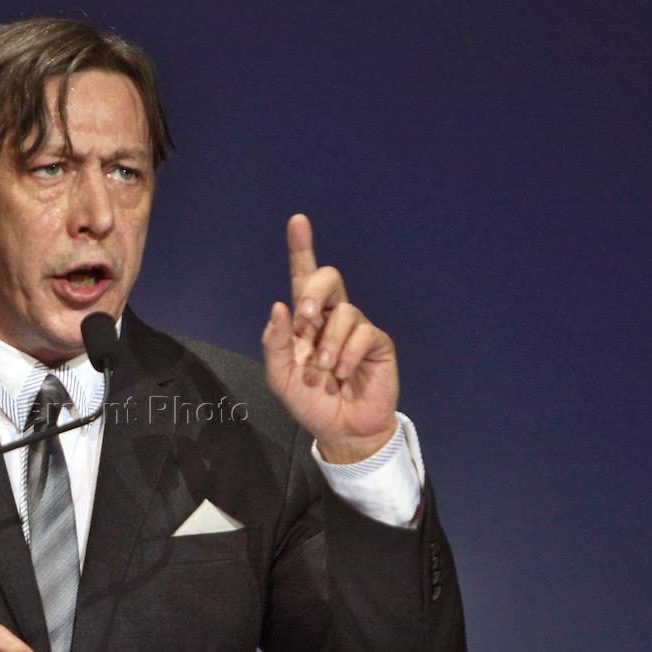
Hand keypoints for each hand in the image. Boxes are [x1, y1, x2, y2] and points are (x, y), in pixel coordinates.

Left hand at [261, 214, 398, 462]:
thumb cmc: (310, 403)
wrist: (340, 430)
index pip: (303, 278)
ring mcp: (356, 328)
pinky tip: (342, 375)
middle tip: (305, 322)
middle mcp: (331, 318)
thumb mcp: (280, 377)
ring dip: (327, 346)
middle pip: (328, 278)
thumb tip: (279, 307)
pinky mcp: (377, 343)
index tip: (298, 221)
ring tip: (324, 373)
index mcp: (305, 321)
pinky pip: (363, 333)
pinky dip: (347, 355)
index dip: (302, 248)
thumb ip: (274, 343)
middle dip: (314, 291)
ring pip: (344, 312)